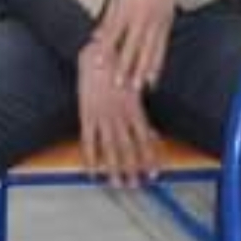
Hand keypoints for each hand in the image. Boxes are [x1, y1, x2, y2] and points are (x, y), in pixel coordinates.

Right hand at [77, 39, 158, 188]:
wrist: (97, 54)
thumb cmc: (119, 68)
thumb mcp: (135, 88)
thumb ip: (142, 113)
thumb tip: (153, 135)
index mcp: (133, 108)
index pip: (145, 139)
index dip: (150, 158)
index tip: (154, 173)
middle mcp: (119, 115)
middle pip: (127, 149)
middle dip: (132, 170)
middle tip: (136, 186)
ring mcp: (101, 116)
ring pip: (109, 148)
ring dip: (114, 169)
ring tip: (118, 185)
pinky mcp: (86, 115)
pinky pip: (88, 141)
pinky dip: (90, 158)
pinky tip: (92, 172)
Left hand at [96, 0, 183, 90]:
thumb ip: (107, 20)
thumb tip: (94, 38)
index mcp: (125, 10)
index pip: (113, 33)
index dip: (105, 49)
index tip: (98, 64)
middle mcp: (140, 20)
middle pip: (131, 46)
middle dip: (125, 66)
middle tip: (118, 84)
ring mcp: (154, 25)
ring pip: (148, 52)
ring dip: (142, 71)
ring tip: (137, 87)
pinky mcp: (165, 29)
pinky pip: (161, 50)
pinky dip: (156, 66)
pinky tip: (152, 79)